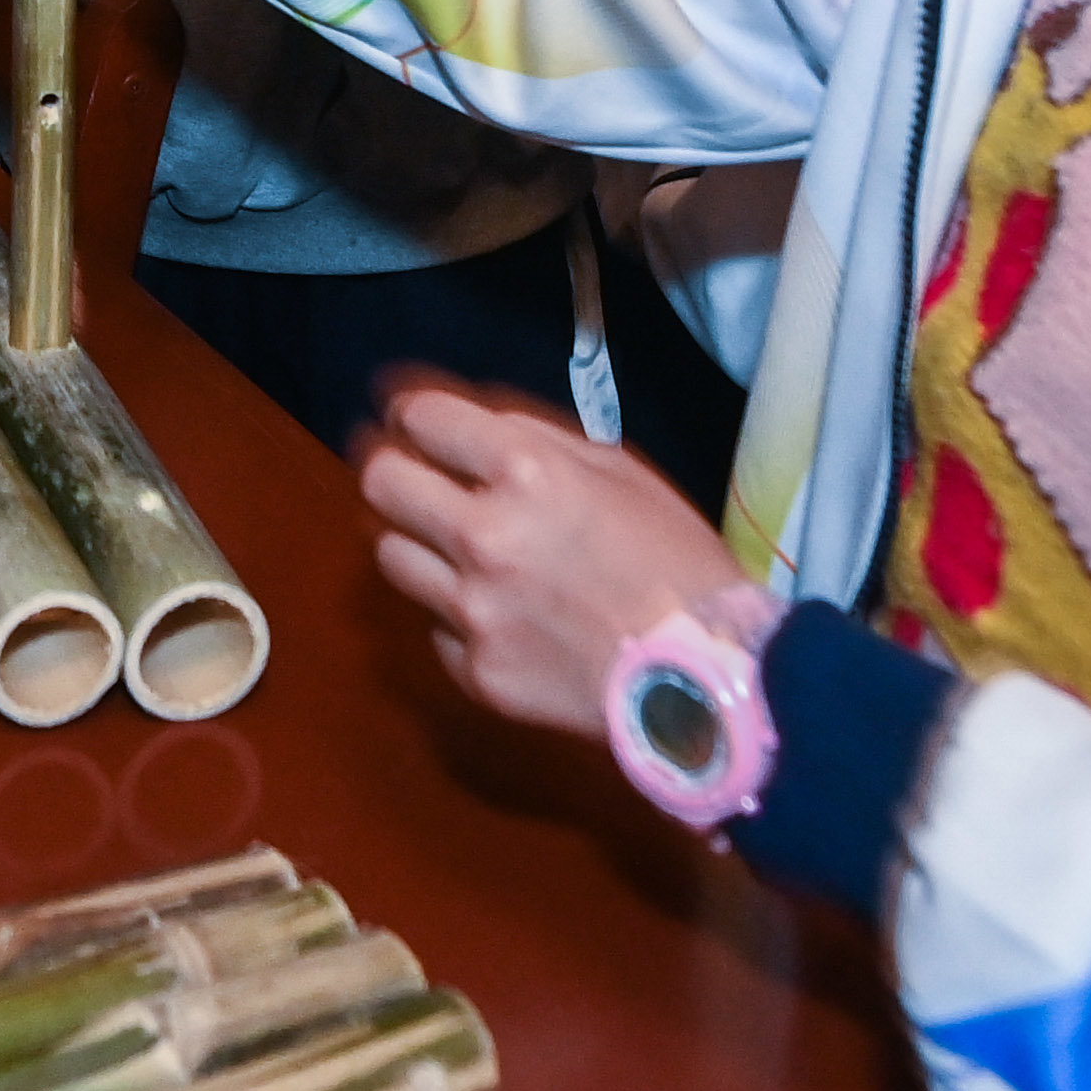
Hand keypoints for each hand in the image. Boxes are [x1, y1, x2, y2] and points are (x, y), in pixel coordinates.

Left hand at [359, 379, 743, 738]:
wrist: (709, 676)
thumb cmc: (676, 560)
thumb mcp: (620, 472)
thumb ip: (536, 441)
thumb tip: (471, 426)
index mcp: (524, 473)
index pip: (421, 418)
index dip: (414, 414)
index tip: (416, 422)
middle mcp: (483, 536)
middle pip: (380, 482)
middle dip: (393, 468)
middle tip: (413, 476)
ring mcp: (472, 610)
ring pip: (391, 555)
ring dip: (418, 542)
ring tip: (459, 550)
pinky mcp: (475, 671)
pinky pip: (435, 626)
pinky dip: (457, 615)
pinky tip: (504, 616)